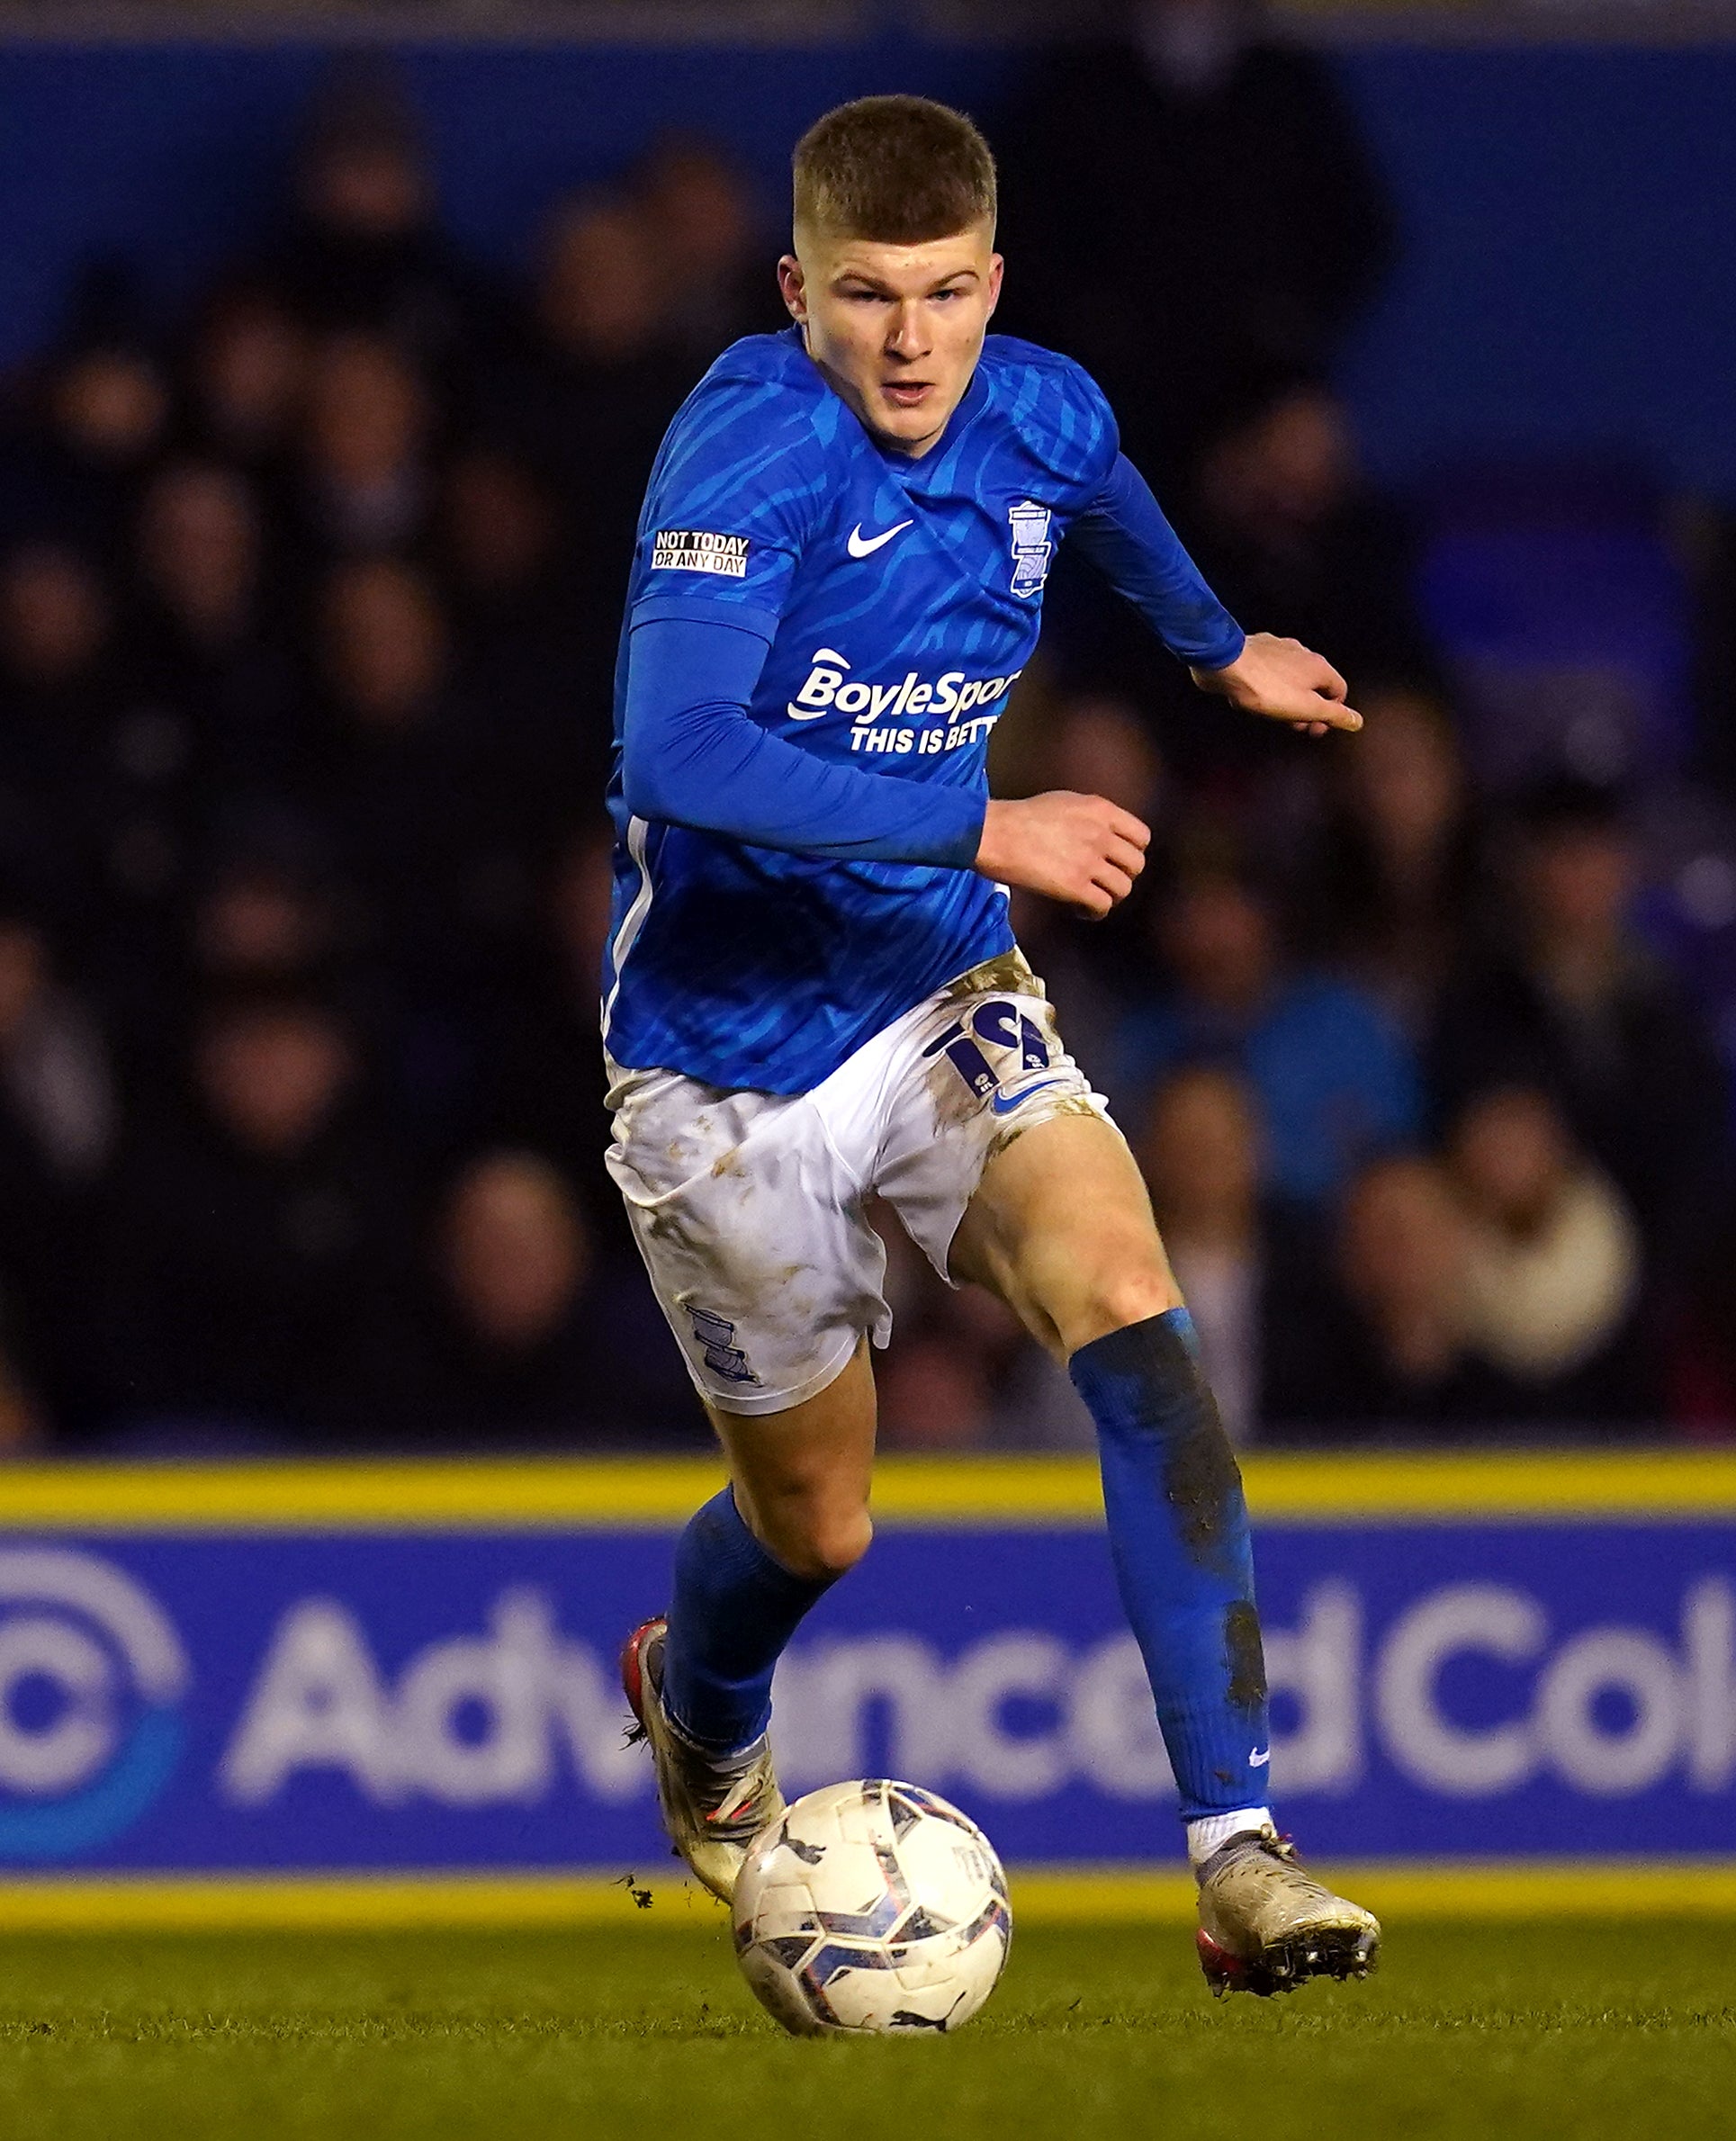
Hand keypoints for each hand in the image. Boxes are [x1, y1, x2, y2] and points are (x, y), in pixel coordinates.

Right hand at [974, 791, 1149, 918]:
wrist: (994, 833)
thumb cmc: (1020, 817)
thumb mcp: (1064, 802)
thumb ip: (1090, 816)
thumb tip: (1103, 833)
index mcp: (1101, 810)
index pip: (1142, 837)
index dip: (1132, 852)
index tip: (1116, 860)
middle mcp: (1101, 834)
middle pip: (1136, 865)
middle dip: (1122, 876)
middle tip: (1103, 881)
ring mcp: (1089, 861)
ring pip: (1123, 888)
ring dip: (1109, 897)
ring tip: (1090, 898)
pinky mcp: (1074, 886)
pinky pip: (1102, 906)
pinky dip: (1094, 913)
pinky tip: (1078, 909)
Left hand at [1191, 631, 1361, 736]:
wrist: (1226, 664)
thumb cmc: (1267, 688)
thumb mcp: (1306, 708)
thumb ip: (1334, 714)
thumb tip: (1358, 721)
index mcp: (1319, 665)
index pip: (1339, 690)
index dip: (1331, 713)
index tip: (1313, 729)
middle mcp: (1303, 652)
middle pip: (1314, 685)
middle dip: (1305, 708)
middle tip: (1290, 724)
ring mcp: (1279, 647)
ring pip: (1291, 678)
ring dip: (1285, 698)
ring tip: (1269, 712)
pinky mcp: (1257, 649)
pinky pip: (1269, 671)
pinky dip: (1266, 685)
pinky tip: (1252, 696)